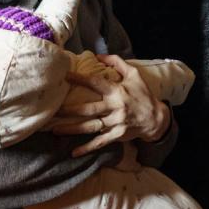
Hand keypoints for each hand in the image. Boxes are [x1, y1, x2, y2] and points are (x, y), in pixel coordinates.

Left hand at [51, 54, 171, 156]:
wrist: (156, 118)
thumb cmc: (142, 94)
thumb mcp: (134, 74)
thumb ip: (117, 62)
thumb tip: (98, 55)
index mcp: (117, 91)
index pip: (95, 83)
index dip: (80, 79)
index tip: (64, 76)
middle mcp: (115, 108)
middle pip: (88, 109)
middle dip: (69, 110)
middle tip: (52, 110)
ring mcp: (115, 123)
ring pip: (90, 126)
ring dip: (72, 129)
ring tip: (55, 130)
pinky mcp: (116, 135)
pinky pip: (99, 142)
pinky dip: (87, 148)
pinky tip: (73, 152)